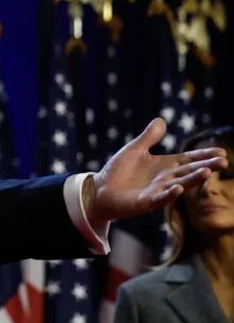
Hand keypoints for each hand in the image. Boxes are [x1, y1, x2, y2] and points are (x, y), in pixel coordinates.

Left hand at [90, 117, 227, 226]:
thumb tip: (161, 119)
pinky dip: (169, 194)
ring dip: (193, 179)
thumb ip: (149, 137)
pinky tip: (179, 188)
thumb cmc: (118, 171)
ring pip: (179, 184)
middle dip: (206, 167)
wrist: (99, 190)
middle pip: (189, 172)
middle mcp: (165, 179)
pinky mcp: (146, 203)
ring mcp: (157, 192)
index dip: (204, 155)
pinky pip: (160, 199)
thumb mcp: (135, 150)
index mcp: (165, 166)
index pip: (188, 159)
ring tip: (207, 172)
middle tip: (224, 162)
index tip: (221, 151)